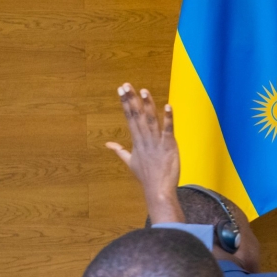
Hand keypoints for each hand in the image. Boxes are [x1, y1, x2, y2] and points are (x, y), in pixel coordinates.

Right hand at [106, 83, 183, 223]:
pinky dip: (168, 119)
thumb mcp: (130, 162)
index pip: (129, 118)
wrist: (158, 191)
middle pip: (137, 116)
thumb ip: (120, 151)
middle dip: (131, 100)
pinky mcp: (168, 147)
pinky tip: (168, 106)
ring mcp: (156, 143)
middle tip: (126, 85)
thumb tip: (108, 145)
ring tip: (143, 91)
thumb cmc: (146, 177)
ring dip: (148, 105)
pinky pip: (168, 130)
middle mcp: (144, 140)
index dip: (125, 103)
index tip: (121, 90)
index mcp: (136, 141)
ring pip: (151, 120)